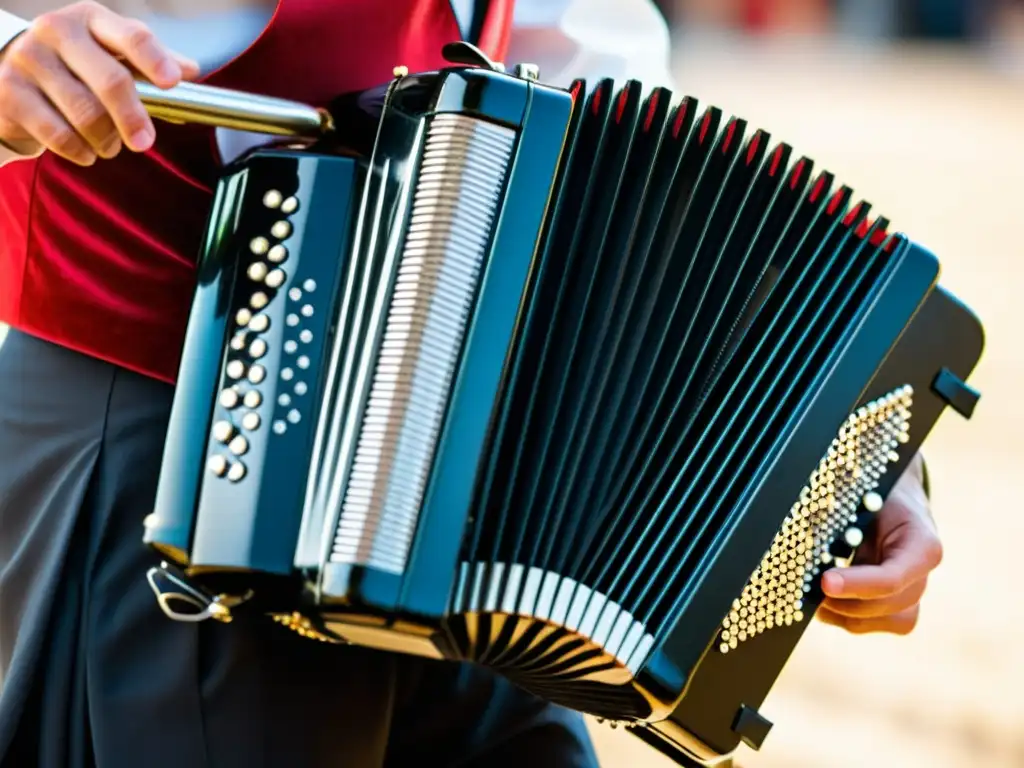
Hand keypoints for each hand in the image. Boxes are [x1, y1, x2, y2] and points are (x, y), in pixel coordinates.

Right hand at [0, 1, 199, 165]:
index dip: (156, 61)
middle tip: (144, 142)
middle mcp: (56, 31)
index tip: (173, 83)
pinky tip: (85, 150)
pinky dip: (81, 152)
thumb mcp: (110, 53)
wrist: (7, 73)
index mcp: (90, 19)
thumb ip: (150, 61)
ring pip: (87, 115)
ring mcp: (29, 60)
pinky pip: (61, 136)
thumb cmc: (74, 65)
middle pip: (111, 81)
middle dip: (133, 119)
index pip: (132, 36)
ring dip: (107, 141)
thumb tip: (190, 70)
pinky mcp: (10, 93)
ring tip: (109, 145)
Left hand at [817, 452, 941, 634]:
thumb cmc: (874, 493)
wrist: (892, 498)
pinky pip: (872, 624)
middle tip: (807, 589)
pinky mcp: (897, 606)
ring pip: (881, 621)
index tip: (825, 582)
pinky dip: (843, 617)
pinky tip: (823, 601)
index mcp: (923, 545)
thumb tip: (805, 534)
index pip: (892, 578)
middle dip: (844, 601)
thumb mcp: (864, 495)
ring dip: (843, 613)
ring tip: (813, 595)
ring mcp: (913, 593)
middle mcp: (923, 575)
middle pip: (887, 605)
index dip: (856, 584)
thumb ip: (845, 518)